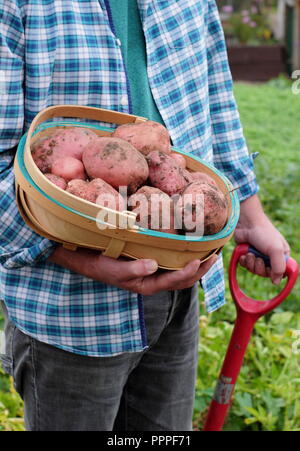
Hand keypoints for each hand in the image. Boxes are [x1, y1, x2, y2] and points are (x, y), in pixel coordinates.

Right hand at [49, 246, 217, 294]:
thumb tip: (154, 265)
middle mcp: (153, 280)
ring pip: (180, 272)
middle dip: (201, 269)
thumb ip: (133, 270)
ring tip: (211, 251)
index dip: (189, 272)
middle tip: (217, 255)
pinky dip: (185, 256)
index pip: (174, 281)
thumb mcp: (113, 269)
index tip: (200, 259)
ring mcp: (153, 272)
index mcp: (146, 285)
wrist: (87, 259)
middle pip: (183, 279)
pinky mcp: (150, 263)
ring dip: (197, 263)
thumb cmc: (99, 265)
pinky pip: (173, 263)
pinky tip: (191, 246)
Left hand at [234, 195, 289, 284]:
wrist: (246, 223)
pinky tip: (244, 253)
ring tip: (250, 253)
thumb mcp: (276, 250)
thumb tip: (276, 282)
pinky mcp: (247, 254)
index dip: (273, 273)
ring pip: (254, 270)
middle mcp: (270, 257)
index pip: (280, 273)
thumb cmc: (264, 233)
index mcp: (281, 255)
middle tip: (257, 258)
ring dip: (250, 263)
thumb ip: (279, 268)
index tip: (268, 269)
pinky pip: (245, 265)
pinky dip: (244, 260)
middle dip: (259, 267)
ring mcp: (258, 255)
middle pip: (265, 273)